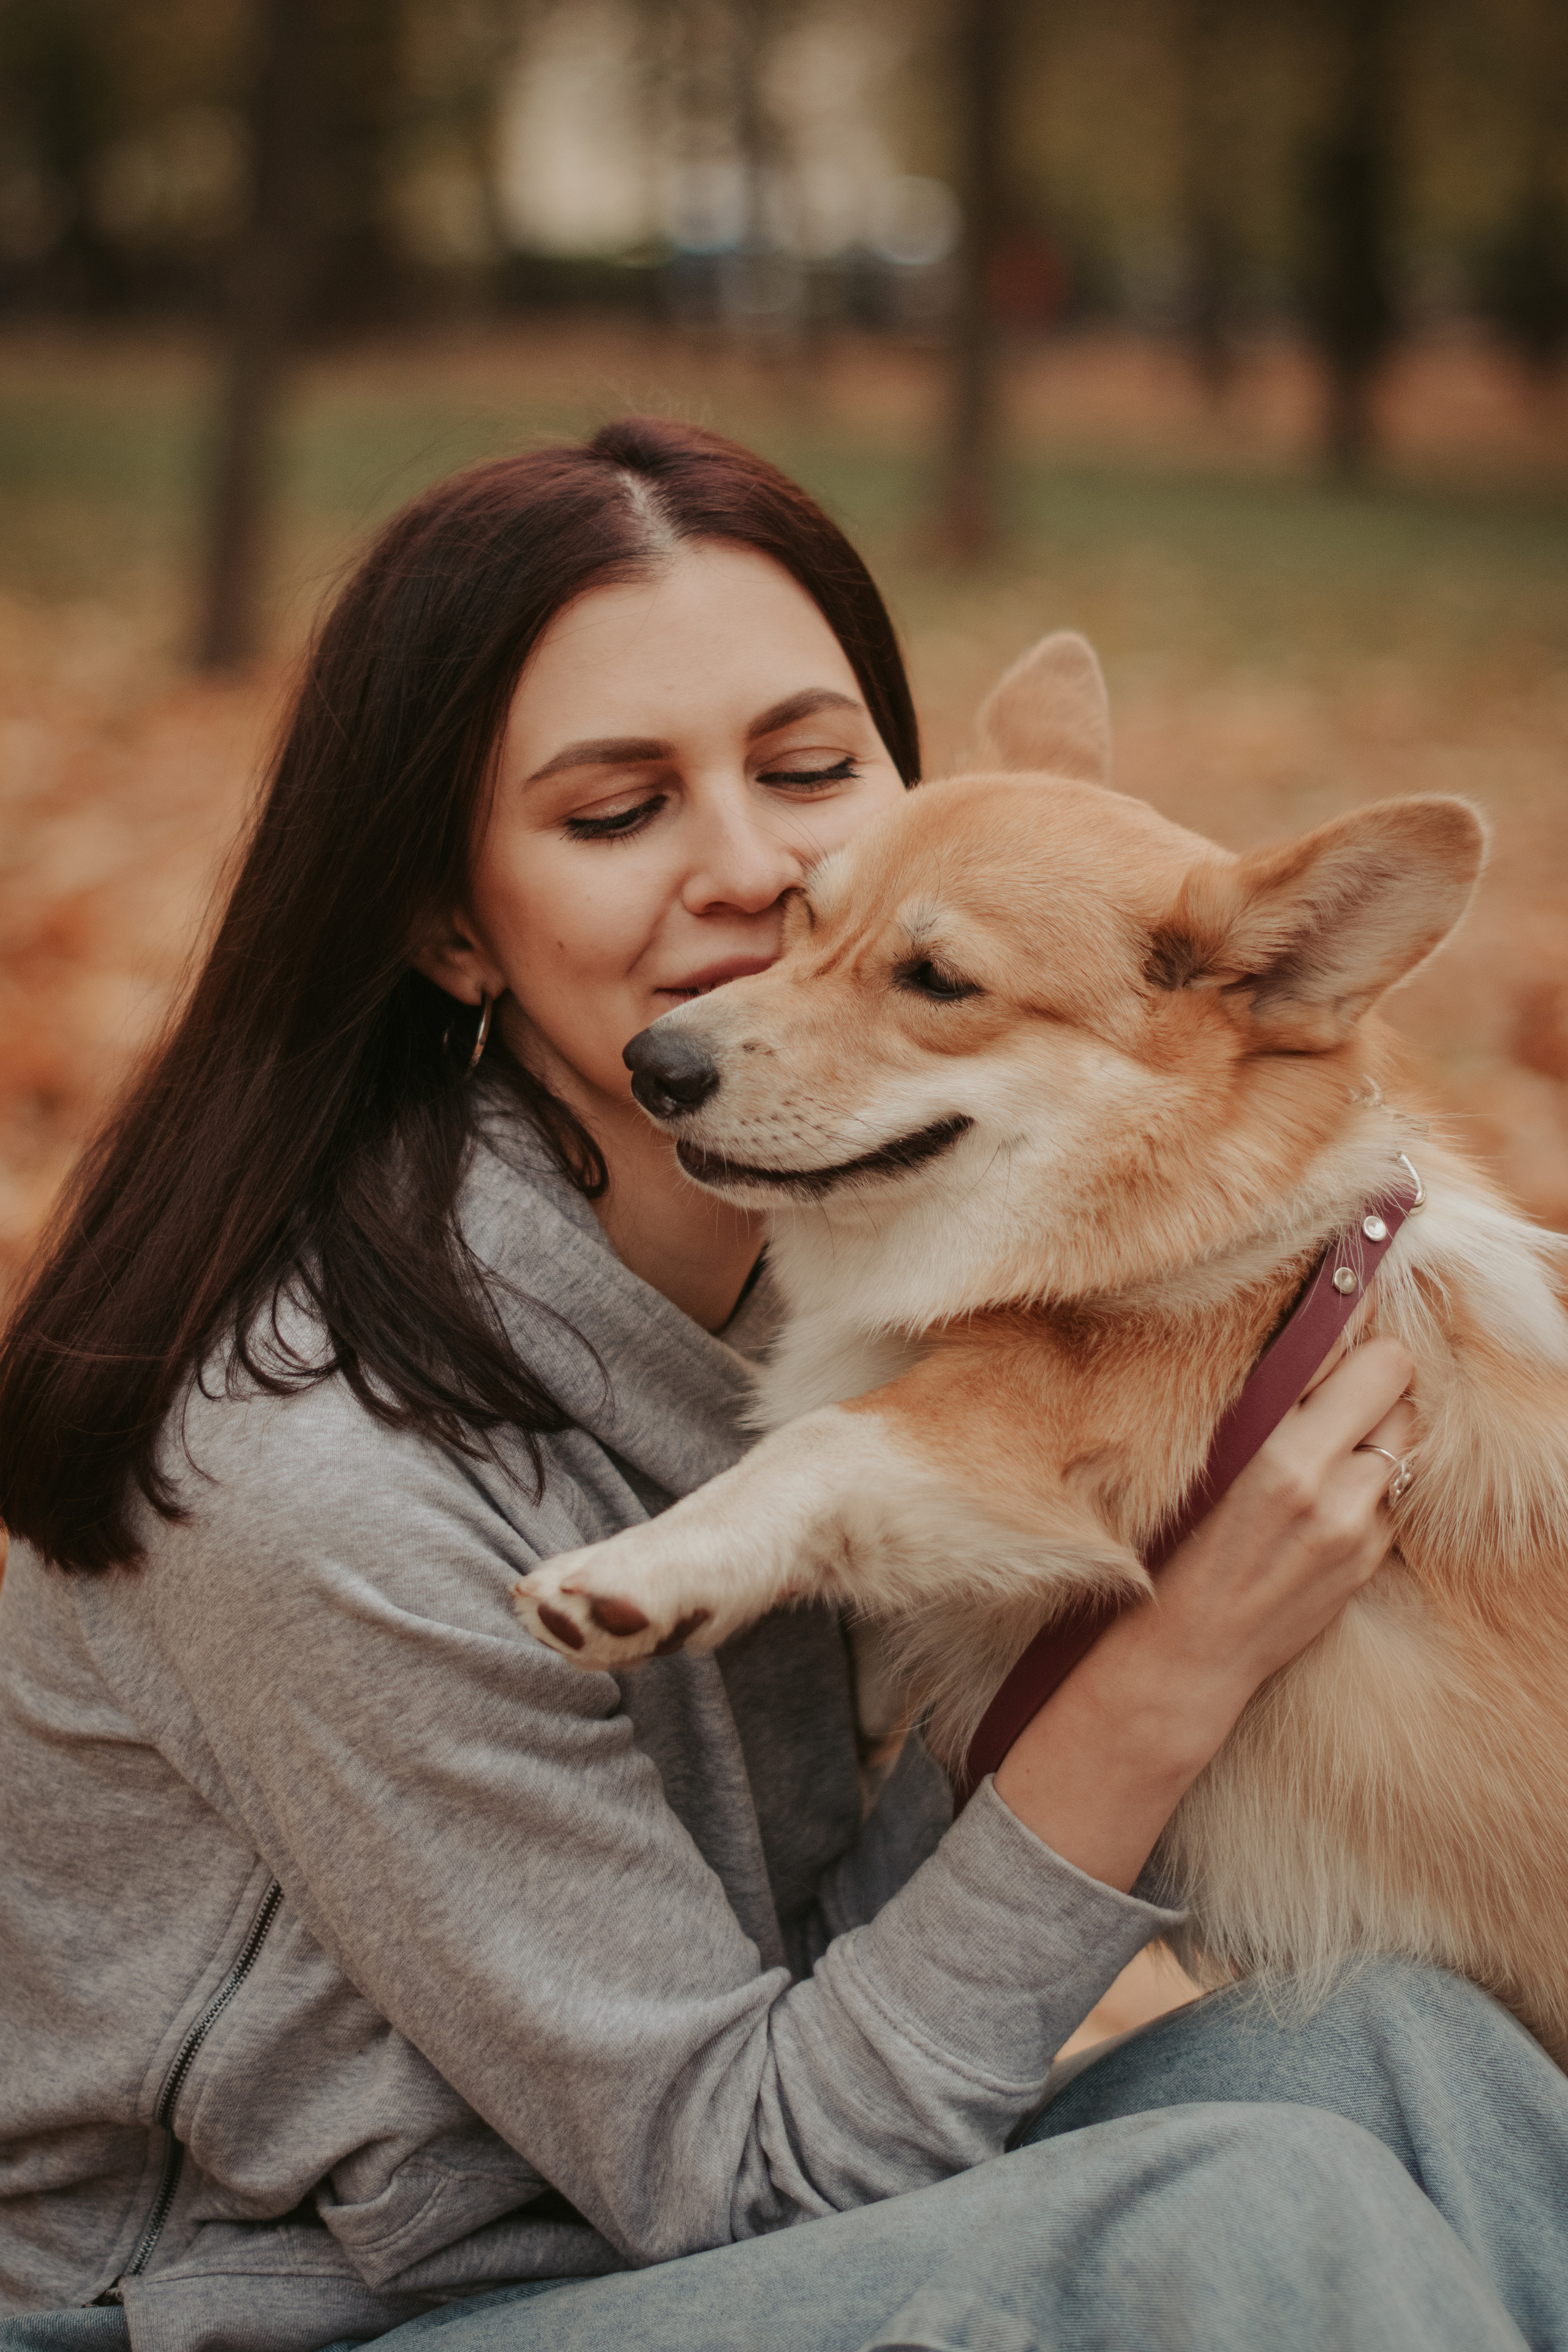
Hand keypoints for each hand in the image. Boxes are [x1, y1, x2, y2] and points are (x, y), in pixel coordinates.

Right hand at [993, 1336, 1415, 1892]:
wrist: (1187, 1656)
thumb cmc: (1173, 1550)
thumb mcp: (1210, 1463)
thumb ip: (1272, 1403)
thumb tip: (1316, 1336)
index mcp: (1286, 1464)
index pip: (1378, 1366)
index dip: (1366, 1335)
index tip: (1351, 1310)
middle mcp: (1338, 1499)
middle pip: (1404, 1397)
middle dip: (1376, 1380)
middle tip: (1334, 1378)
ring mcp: (1362, 1536)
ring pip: (1405, 1445)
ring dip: (1377, 1432)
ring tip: (1328, 1437)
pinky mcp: (1371, 1563)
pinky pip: (1391, 1495)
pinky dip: (1369, 1482)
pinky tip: (1324, 1493)